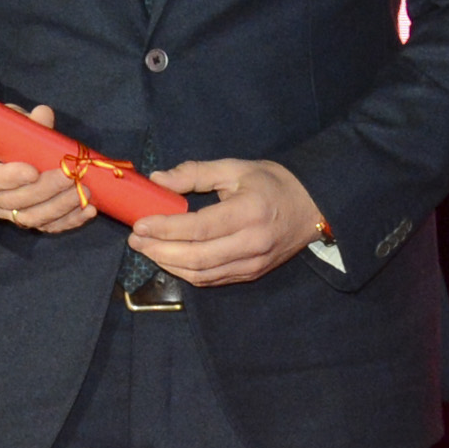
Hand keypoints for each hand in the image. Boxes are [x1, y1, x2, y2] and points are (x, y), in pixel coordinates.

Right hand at [0, 106, 101, 232]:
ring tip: (84, 192)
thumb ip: (24, 121)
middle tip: (69, 177)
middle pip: (15, 201)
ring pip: (32, 218)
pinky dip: (69, 220)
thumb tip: (43, 115)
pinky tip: (88, 210)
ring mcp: (6, 212)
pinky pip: (47, 226)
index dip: (9, 178)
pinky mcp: (26, 219)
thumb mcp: (6, 122)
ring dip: (60, 207)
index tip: (33, 171)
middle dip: (45, 190)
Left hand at [130, 157, 325, 286]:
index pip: (199, 227)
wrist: (311, 207)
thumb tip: (157, 180)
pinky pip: (212, 280)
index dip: (165, 229)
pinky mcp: (251, 275)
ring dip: (169, 265)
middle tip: (136, 240)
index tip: (140, 225)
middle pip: (196, 258)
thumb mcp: (236, 167)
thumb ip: (195, 172)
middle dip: (160, 251)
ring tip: (148, 249)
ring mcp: (253, 264)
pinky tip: (170, 259)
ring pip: (201, 274)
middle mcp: (252, 243)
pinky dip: (186, 272)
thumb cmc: (272, 183)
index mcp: (250, 212)